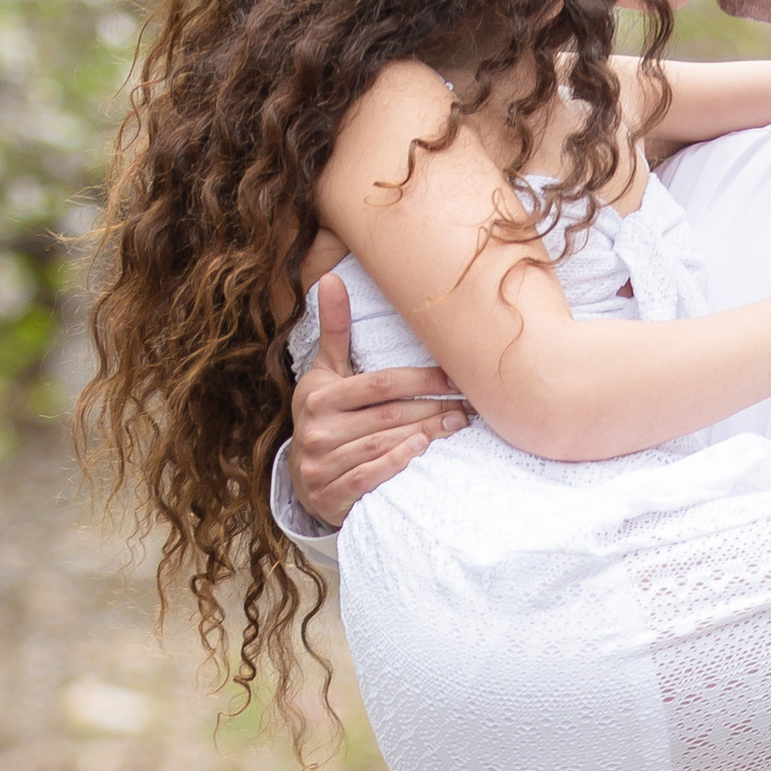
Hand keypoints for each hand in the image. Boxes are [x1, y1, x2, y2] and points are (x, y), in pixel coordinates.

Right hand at [288, 273, 468, 528]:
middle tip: (467, 404)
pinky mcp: (329, 494)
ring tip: (457, 424)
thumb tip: (331, 276)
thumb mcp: (325, 372)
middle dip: (432, 409)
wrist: (303, 475)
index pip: (380, 385)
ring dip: (425, 434)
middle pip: (389, 416)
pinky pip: (368, 476)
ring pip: (384, 445)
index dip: (420, 380)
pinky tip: (422, 450)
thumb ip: (335, 330)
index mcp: (320, 396)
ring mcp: (321, 464)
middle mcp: (316, 429)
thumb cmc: (324, 414)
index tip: (453, 377)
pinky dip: (397, 463)